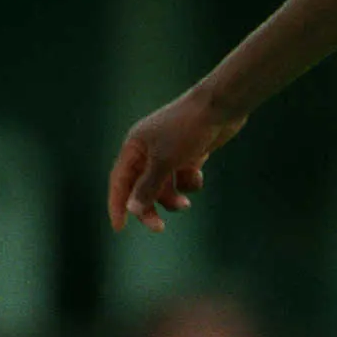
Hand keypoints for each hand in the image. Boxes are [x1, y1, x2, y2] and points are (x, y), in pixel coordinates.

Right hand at [107, 89, 245, 233]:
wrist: (220, 108)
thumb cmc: (187, 130)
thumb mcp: (164, 162)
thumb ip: (147, 187)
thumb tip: (132, 209)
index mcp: (134, 147)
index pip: (120, 181)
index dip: (117, 204)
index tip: (119, 228)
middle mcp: (148, 151)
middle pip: (142, 188)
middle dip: (150, 207)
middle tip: (159, 227)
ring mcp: (169, 153)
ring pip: (165, 186)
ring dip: (173, 198)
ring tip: (185, 203)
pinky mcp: (188, 154)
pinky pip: (183, 178)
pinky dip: (190, 181)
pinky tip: (197, 171)